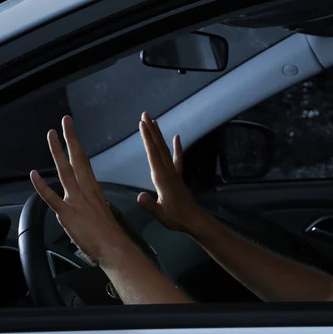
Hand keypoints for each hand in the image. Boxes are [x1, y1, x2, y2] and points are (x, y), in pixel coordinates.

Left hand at [30, 116, 131, 265]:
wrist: (114, 248)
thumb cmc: (110, 235)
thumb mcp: (103, 212)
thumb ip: (92, 204)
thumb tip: (89, 202)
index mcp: (94, 189)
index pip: (84, 161)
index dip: (77, 144)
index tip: (72, 130)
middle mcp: (86, 190)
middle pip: (78, 159)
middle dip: (71, 138)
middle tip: (65, 121)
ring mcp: (76, 200)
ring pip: (65, 171)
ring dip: (58, 152)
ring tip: (52, 135)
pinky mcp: (68, 213)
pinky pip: (52, 197)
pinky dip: (42, 185)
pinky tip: (34, 174)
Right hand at [137, 112, 200, 231]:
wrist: (193, 219)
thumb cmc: (175, 218)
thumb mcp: (160, 214)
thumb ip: (150, 205)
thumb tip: (139, 196)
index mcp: (161, 178)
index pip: (152, 154)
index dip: (147, 139)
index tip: (142, 124)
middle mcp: (168, 171)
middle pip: (158, 147)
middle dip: (150, 130)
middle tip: (144, 114)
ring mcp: (174, 172)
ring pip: (165, 149)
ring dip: (159, 135)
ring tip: (154, 121)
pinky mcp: (178, 176)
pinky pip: (177, 158)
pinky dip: (177, 147)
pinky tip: (177, 137)